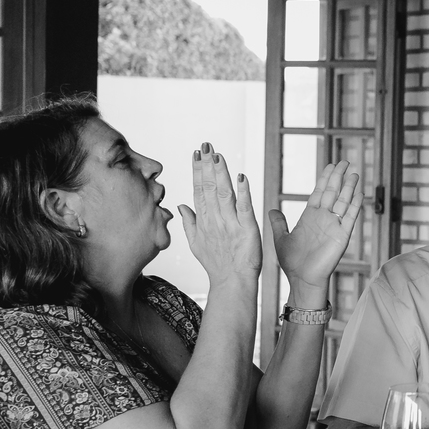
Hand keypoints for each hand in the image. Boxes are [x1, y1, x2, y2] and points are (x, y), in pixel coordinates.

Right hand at [178, 143, 261, 284]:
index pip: (199, 190)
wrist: (231, 284)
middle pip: (209, 187)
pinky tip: (241, 177)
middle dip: (207, 165)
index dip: (197, 171)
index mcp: (204, 221)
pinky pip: (244, 208)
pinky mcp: (247, 229)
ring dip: (220, 173)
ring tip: (217, 155)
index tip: (196, 153)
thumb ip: (189, 222)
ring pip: (223, 194)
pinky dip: (243, 192)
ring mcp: (230, 224)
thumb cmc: (217, 264)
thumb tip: (181, 205)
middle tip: (206, 145)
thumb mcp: (197, 243)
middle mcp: (215, 219)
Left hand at [269, 161, 362, 292]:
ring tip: (354, 173)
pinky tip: (359, 192)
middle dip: (338, 176)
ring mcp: (334, 226)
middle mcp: (324, 218)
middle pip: (333, 192)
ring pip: (343, 201)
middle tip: (343, 161)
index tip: (330, 166)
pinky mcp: (342, 235)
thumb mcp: (280, 238)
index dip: (325, 178)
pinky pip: (350, 216)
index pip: (320, 192)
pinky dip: (356, 204)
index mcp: (310, 217)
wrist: (302, 279)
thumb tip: (272, 209)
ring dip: (349, 187)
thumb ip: (278, 223)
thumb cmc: (292, 262)